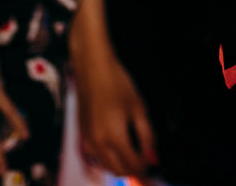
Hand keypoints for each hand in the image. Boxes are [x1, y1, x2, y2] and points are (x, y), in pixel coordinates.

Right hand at [69, 18, 155, 177]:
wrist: (92, 66)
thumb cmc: (117, 82)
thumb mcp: (139, 108)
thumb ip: (147, 136)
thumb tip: (153, 157)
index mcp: (114, 137)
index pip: (133, 165)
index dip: (146, 167)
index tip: (154, 164)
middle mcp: (98, 142)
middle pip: (118, 170)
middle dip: (133, 169)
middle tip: (145, 160)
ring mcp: (87, 138)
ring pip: (106, 165)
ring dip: (120, 165)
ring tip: (133, 153)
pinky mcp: (81, 132)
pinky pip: (95, 156)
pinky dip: (107, 158)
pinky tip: (116, 146)